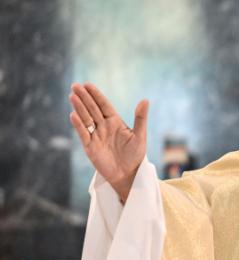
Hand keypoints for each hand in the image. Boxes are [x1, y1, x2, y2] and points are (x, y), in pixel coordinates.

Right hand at [68, 83, 148, 201]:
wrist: (128, 174)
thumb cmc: (135, 155)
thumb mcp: (140, 136)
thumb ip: (140, 118)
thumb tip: (145, 100)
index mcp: (115, 122)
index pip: (104, 105)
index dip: (96, 95)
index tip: (88, 84)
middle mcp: (104, 127)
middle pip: (92, 109)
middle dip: (84, 97)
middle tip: (75, 85)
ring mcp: (96, 136)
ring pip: (86, 119)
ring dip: (79, 107)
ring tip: (73, 96)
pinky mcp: (90, 147)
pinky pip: (83, 134)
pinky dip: (78, 125)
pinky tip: (73, 115)